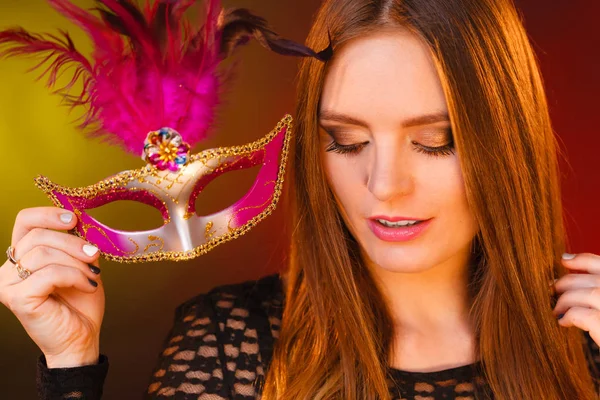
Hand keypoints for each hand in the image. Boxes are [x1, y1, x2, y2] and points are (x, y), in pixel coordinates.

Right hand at [0, 207, 104, 367]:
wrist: (81, 337)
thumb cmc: (80, 302)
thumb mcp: (83, 263)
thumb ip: (78, 242)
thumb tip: (80, 220)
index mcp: (22, 255)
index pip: (25, 221)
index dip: (49, 214)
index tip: (74, 219)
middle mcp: (8, 269)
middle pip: (38, 235)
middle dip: (73, 242)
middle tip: (94, 254)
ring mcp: (9, 284)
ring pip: (44, 253)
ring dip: (77, 262)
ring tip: (93, 275)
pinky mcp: (18, 298)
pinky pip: (50, 273)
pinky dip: (75, 276)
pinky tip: (88, 285)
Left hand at [552, 252, 599, 345]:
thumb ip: (596, 291)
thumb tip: (566, 268)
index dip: (584, 260)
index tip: (565, 260)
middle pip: (595, 280)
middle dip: (569, 281)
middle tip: (552, 288)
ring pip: (590, 294)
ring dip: (567, 299)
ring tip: (556, 309)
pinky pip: (585, 316)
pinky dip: (570, 316)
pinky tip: (563, 322)